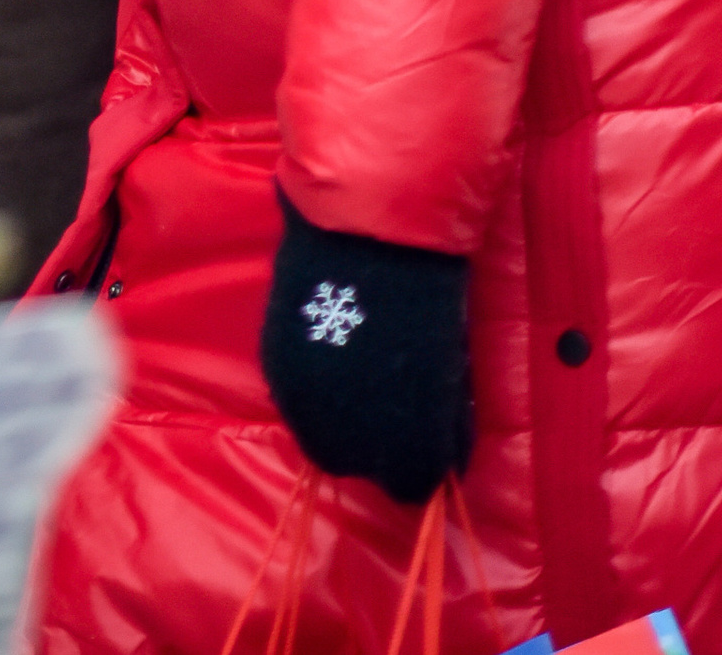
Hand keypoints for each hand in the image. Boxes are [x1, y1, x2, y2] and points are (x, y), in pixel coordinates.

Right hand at [258, 196, 472, 506]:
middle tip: (387, 410)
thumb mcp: (446, 373)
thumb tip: (440, 452)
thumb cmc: (427, 301)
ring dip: (335, 421)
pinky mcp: (275, 366)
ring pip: (318, 437)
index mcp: (404, 448)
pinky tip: (329, 357)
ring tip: (354, 380)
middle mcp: (350, 442)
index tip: (424, 444)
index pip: (411, 486)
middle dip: (371, 448)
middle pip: (355, 467)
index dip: (419, 465)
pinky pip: (294, 399)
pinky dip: (311, 390)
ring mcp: (306, 406)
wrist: (371, 235)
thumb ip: (439, 422)